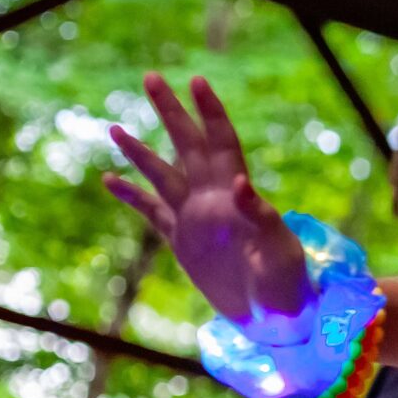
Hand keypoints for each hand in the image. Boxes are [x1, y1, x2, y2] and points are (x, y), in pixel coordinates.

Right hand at [103, 74, 309, 324]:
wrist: (277, 321)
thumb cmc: (288, 286)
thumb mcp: (279, 250)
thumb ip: (259, 215)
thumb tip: (239, 182)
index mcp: (240, 196)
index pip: (222, 143)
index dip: (210, 112)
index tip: (196, 81)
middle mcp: (215, 199)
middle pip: (188, 146)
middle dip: (171, 112)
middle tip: (151, 76)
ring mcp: (196, 219)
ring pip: (163, 175)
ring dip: (140, 152)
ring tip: (115, 127)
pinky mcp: (183, 243)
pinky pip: (152, 213)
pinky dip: (131, 196)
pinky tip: (109, 179)